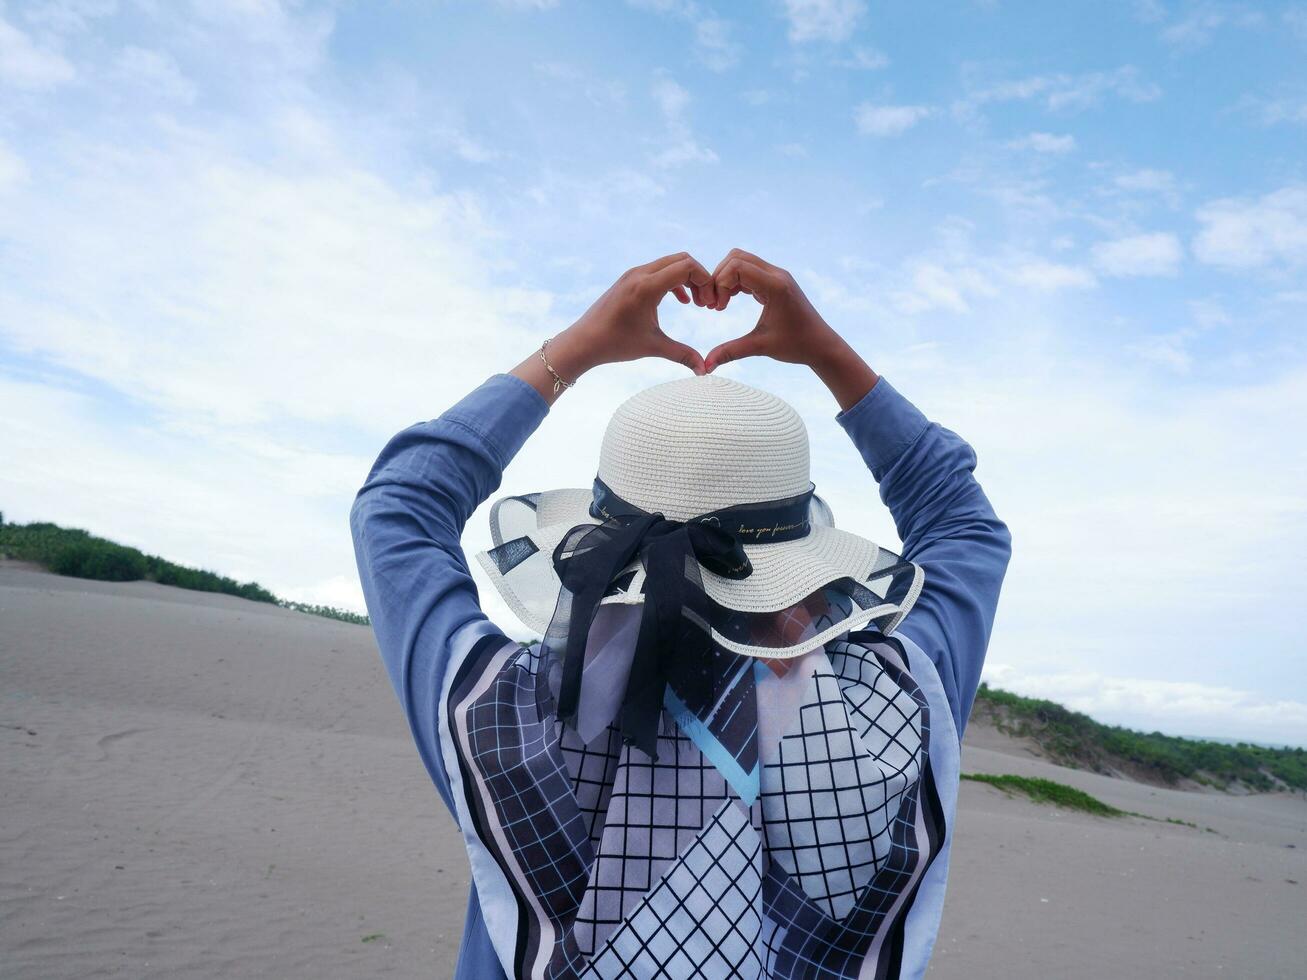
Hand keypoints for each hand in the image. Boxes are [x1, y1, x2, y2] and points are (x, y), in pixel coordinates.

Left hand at [513, 252, 714, 402]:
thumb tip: (705, 370)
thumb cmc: (615, 344)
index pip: (686, 267)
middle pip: (681, 260)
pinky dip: (674, 280)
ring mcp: (633, 274)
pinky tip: (680, 301)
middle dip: (699, 278)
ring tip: (696, 303)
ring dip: (687, 279)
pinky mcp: (629, 279)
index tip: (709, 303)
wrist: (583, 341)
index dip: (705, 280)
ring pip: (670, 263)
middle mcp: (640, 274)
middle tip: (706, 302)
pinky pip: (658, 270)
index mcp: (646, 287)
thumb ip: (682, 355)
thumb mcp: (653, 347)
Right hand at [702, 248, 839, 370]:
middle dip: (719, 278)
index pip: (737, 267)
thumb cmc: (796, 346)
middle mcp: (777, 275)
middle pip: (736, 257)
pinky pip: (749, 270)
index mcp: (776, 286)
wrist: (821, 345)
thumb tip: (706, 366)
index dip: (720, 284)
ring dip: (725, 279)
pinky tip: (729, 301)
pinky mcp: (775, 281)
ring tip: (720, 304)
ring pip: (741, 261)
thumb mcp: (761, 348)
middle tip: (714, 304)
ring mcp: (777, 276)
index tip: (718, 308)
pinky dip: (735, 282)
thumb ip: (731, 352)